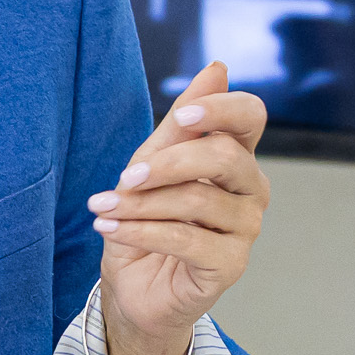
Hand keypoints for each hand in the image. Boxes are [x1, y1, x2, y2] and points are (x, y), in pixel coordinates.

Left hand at [88, 61, 268, 354]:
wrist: (134, 287)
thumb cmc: (146, 218)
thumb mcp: (151, 164)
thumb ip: (180, 123)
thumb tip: (217, 67)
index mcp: (235, 156)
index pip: (250, 117)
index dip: (222, 110)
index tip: (183, 117)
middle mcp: (250, 190)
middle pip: (225, 157)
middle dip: (168, 163)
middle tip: (125, 176)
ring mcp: (246, 229)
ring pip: (198, 201)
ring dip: (141, 203)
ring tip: (103, 208)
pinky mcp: (231, 265)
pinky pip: (186, 239)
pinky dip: (140, 231)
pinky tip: (109, 229)